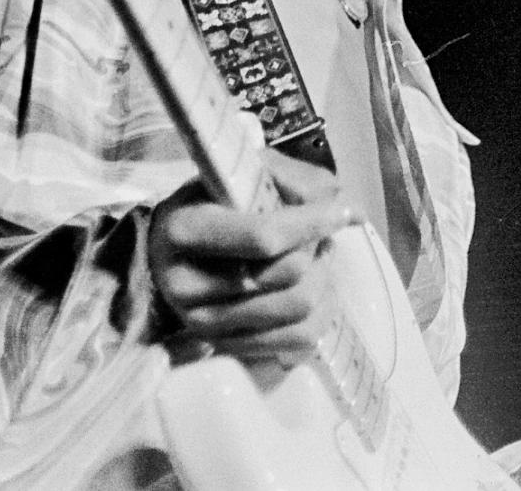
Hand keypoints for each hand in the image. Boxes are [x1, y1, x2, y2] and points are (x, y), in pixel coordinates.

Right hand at [148, 149, 358, 368]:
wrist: (166, 249)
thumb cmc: (208, 203)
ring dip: (322, 276)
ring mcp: (204, 323)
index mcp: (184, 229)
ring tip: (314, 255)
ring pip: (299, 307)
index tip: (343, 209)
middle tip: (318, 232)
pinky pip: (298, 339)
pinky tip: (311, 285)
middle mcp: (186, 284)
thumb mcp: (241, 174)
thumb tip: (353, 212)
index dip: (312, 222)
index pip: (264, 236)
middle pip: (289, 273)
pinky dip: (321, 311)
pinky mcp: (225, 345)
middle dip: (317, 246)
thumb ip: (295, 180)